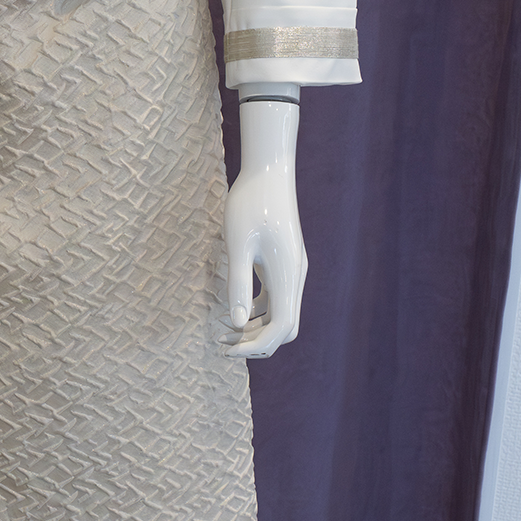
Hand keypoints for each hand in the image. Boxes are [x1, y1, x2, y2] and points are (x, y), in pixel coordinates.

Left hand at [224, 98, 305, 358]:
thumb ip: (238, 284)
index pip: (281, 327)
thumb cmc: (250, 203)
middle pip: (286, 327)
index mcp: (287, 275)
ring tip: (226, 331)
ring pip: (282, 314)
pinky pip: (277, 298)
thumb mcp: (237, 243)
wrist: (269, 172)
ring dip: (258, 328)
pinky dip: (259, 311)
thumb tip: (237, 323)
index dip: (256, 345)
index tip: (228, 348)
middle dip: (258, 342)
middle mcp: (295, 277)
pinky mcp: (285, 263)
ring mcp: (292, 270)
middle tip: (225, 344)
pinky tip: (236, 309)